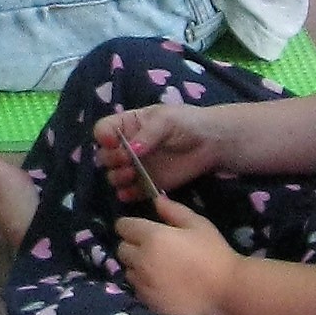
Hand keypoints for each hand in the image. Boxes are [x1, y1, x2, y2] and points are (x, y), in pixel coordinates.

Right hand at [94, 98, 222, 201]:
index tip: (113, 142)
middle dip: (111, 160)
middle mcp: (126, 147)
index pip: (103, 130)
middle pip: (104, 156)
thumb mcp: (166, 120)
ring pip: (113, 176)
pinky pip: (129, 192)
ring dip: (117, 177)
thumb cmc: (187, 123)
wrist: (212, 144)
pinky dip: (127, 194)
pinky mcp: (146, 184)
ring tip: (133, 175)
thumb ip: (147, 134)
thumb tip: (131, 150)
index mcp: (128, 125)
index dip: (103, 137)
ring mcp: (136, 167)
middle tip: (127, 161)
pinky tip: (132, 193)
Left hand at [114, 192, 244, 314]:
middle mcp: (141, 260)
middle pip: (121, 249)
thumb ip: (173, 210)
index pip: (123, 226)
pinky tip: (161, 285)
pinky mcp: (147, 302)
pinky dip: (144, 285)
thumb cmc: (213, 253)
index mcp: (151, 236)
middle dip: (132, 246)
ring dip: (137, 267)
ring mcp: (142, 283)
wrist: (226, 291)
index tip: (142, 229)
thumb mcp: (198, 224)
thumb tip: (156, 200)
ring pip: (127, 270)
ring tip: (157, 268)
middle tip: (151, 249)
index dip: (131, 225)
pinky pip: (137, 289)